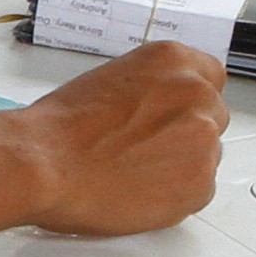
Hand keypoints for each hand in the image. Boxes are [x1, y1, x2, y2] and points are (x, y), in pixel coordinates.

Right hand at [19, 39, 228, 233]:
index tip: (175, 115)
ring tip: (135, 172)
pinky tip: (139, 190)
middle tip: (146, 149)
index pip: (210, 77)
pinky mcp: (200, 184)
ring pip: (207, 155)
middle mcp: (195, 94)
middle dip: (186, 134)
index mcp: (173, 61)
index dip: (187, 102)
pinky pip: (200, 190)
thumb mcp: (110, 80)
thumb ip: (150, 90)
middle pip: (212, 116)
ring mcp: (203, 140)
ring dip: (182, 164)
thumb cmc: (60, 128)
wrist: (43, 164)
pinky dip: (176, 195)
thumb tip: (158, 109)